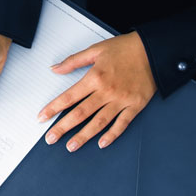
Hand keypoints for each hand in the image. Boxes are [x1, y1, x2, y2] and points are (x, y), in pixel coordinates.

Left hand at [38, 32, 156, 150]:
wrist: (153, 51)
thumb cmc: (124, 48)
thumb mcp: (95, 50)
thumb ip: (74, 61)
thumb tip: (55, 69)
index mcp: (95, 77)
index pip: (70, 96)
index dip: (54, 108)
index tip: (43, 117)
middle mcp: (107, 91)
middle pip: (81, 113)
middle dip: (64, 127)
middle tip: (51, 138)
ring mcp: (121, 100)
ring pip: (99, 122)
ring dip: (84, 136)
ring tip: (71, 146)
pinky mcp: (135, 106)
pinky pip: (122, 124)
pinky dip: (112, 135)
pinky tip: (102, 143)